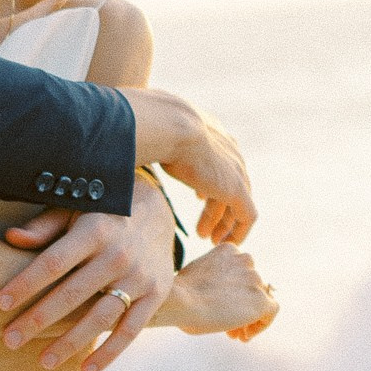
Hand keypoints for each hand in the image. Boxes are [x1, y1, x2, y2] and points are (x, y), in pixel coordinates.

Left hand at [0, 174, 178, 370]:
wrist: (158, 210)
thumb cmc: (101, 214)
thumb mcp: (74, 209)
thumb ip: (44, 226)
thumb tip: (11, 238)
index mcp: (94, 230)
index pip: (53, 262)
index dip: (26, 284)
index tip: (0, 303)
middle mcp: (118, 255)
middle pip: (72, 295)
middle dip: (38, 320)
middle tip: (9, 340)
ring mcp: (139, 277)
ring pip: (100, 318)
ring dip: (70, 343)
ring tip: (43, 362)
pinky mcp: (156, 295)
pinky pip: (131, 330)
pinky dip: (110, 353)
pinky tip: (87, 370)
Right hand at [125, 91, 256, 243]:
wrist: (170, 127)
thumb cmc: (154, 128)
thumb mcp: (156, 134)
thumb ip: (152, 143)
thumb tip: (124, 147)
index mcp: (214, 134)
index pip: (220, 162)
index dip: (210, 181)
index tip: (199, 198)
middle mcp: (230, 152)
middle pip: (231, 184)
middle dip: (218, 208)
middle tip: (203, 228)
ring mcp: (236, 171)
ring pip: (238, 202)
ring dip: (222, 222)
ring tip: (207, 238)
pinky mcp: (237, 190)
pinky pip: (246, 216)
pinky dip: (237, 230)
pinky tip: (224, 243)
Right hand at [159, 242, 277, 342]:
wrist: (180, 301)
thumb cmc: (178, 294)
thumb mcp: (197, 276)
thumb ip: (213, 279)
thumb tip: (218, 296)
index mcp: (229, 250)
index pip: (241, 271)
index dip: (233, 292)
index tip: (221, 308)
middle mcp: (246, 260)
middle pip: (252, 287)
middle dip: (240, 306)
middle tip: (228, 326)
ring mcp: (255, 279)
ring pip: (261, 300)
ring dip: (248, 318)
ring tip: (235, 335)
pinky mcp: (260, 300)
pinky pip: (271, 312)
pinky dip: (261, 324)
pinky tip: (244, 336)